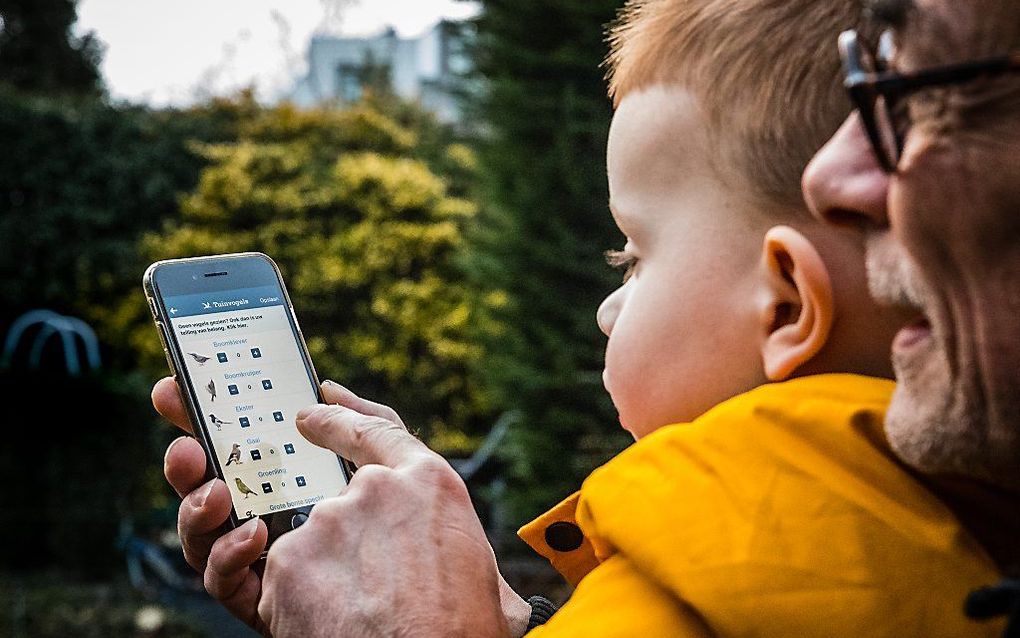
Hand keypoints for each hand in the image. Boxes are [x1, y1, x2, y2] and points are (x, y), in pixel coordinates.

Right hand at [154, 377, 412, 634]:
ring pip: (210, 531)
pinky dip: (227, 555)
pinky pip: (226, 580)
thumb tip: (324, 390)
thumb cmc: (436, 557)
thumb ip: (371, 429)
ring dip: (197, 505)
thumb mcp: (417, 475)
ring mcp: (272, 568)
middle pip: (220, 486)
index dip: (213, 419)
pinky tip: (253, 535)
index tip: (177, 387)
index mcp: (311, 491)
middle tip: (179, 433)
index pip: (252, 450)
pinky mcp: (268, 606)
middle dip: (189, 457)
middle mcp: (284, 528)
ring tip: (217, 490)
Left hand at [257, 396, 511, 637]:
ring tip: (359, 614)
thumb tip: (446, 548)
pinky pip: (284, 577)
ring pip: (313, 545)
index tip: (313, 411)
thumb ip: (446, 533)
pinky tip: (331, 621)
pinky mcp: (290, 560)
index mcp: (431, 484)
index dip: (340, 418)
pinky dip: (299, 600)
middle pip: (344, 506)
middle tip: (369, 587)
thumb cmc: (463, 630)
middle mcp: (377, 490)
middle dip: (349, 546)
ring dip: (326, 576)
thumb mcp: (480, 570)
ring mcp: (329, 522)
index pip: (377, 432)